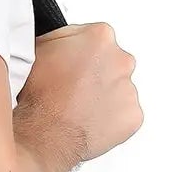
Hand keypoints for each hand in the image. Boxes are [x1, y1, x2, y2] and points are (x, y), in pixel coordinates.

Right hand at [18, 22, 142, 165]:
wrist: (46, 134)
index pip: (93, 38)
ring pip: (118, 88)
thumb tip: (64, 41)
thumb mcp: (37, 49)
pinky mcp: (133, 115)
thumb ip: (59, 39)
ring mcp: (129, 89)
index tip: (69, 64)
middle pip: (111, 62)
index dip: (77, 52)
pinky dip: (110, 118)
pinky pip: (124, 114)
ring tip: (78, 107)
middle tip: (73, 87)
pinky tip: (89, 120)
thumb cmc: (40, 96)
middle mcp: (121, 60)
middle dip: (95, 72)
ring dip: (102, 95)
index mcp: (99, 37)